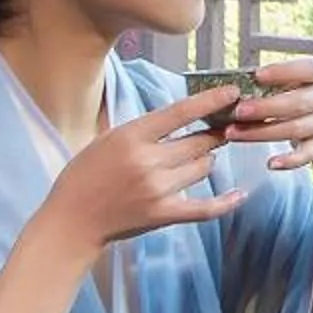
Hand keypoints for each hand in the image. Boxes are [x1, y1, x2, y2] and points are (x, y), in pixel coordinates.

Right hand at [38, 85, 251, 248]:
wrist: (72, 219)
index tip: (233, 92)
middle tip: (224, 127)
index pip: (181, 112)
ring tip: (200, 158)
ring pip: (203, 167)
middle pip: (199, 141)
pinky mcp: (163, 215)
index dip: (211, 101)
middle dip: (215, 133)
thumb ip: (146, 130)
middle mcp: (148, 161)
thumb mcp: (109, 139)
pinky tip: (240, 194)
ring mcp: (157, 189)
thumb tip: (185, 117)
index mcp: (132, 136)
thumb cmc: (87, 175)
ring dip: (206, 161)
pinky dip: (225, 202)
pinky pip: (205, 208)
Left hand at [224, 57, 312, 175]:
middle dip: (266, 108)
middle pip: (299, 103)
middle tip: (239, 111)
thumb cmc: (304, 93)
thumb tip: (233, 86)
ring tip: (234, 133)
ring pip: (296, 129)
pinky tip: (271, 163)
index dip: (283, 72)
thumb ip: (275, 80)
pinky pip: (307, 155)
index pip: (308, 69)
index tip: (257, 75)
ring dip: (262, 133)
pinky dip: (289, 161)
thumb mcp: (297, 78)